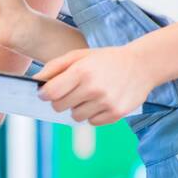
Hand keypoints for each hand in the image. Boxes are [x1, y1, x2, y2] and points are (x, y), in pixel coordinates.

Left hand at [33, 45, 157, 125]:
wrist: (142, 65)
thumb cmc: (106, 59)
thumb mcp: (79, 55)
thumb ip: (55, 67)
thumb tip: (35, 82)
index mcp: (82, 71)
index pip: (51, 93)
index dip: (45, 94)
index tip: (47, 92)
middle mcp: (94, 88)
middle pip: (59, 107)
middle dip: (60, 100)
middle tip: (71, 91)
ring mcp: (106, 103)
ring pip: (75, 116)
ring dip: (77, 108)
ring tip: (89, 94)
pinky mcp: (116, 114)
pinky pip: (92, 122)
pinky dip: (93, 114)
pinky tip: (101, 101)